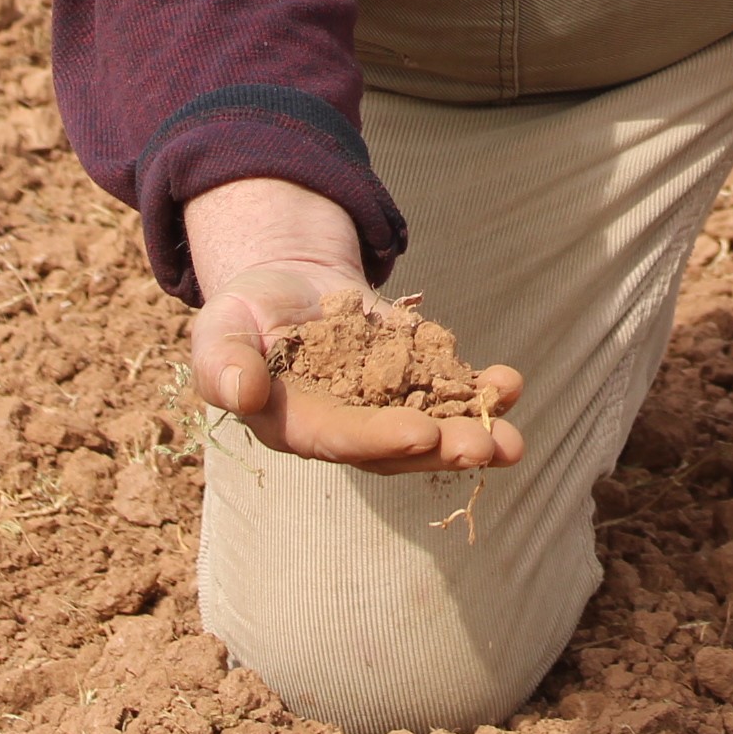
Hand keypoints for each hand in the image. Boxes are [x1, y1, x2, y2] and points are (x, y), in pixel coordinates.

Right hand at [183, 177, 523, 474]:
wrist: (286, 284)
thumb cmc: (244, 311)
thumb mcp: (219, 328)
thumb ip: (224, 363)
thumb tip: (241, 394)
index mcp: (296, 426)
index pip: (339, 439)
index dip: (379, 438)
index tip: (421, 434)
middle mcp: (345, 428)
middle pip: (395, 448)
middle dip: (443, 449)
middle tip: (487, 448)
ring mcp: (383, 407)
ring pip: (431, 428)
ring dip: (472, 433)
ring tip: (513, 439)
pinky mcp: (411, 379)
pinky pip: (449, 390)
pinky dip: (481, 391)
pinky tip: (510, 384)